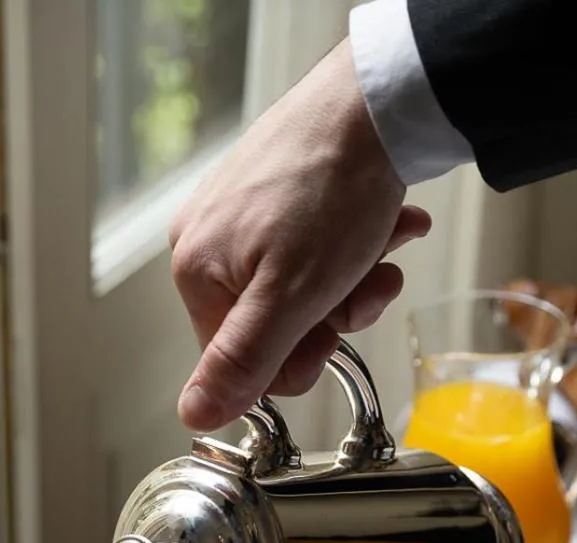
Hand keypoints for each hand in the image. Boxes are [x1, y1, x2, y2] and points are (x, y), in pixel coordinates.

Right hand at [170, 38, 430, 430]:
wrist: (378, 98)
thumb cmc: (333, 188)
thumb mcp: (290, 298)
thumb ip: (243, 362)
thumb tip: (193, 412)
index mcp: (196, 273)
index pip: (242, 363)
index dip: (299, 356)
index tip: (334, 329)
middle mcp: (205, 242)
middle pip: (275, 323)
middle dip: (334, 311)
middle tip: (367, 280)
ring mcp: (238, 213)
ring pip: (303, 287)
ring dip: (355, 277)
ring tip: (381, 243)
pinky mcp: (272, 190)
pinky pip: (313, 246)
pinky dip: (355, 243)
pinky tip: (383, 223)